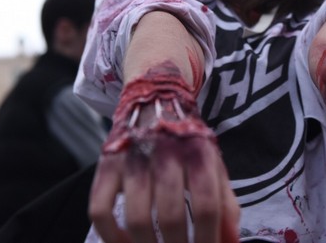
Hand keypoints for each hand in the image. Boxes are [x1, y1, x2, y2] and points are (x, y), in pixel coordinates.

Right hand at [89, 71, 239, 242]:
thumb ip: (226, 203)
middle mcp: (165, 154)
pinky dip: (110, 236)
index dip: (208, 238)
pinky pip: (100, 210)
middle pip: (171, 216)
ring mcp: (132, 159)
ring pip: (136, 218)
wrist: (155, 96)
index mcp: (198, 152)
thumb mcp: (214, 162)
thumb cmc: (188, 141)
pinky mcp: (105, 164)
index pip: (206, 205)